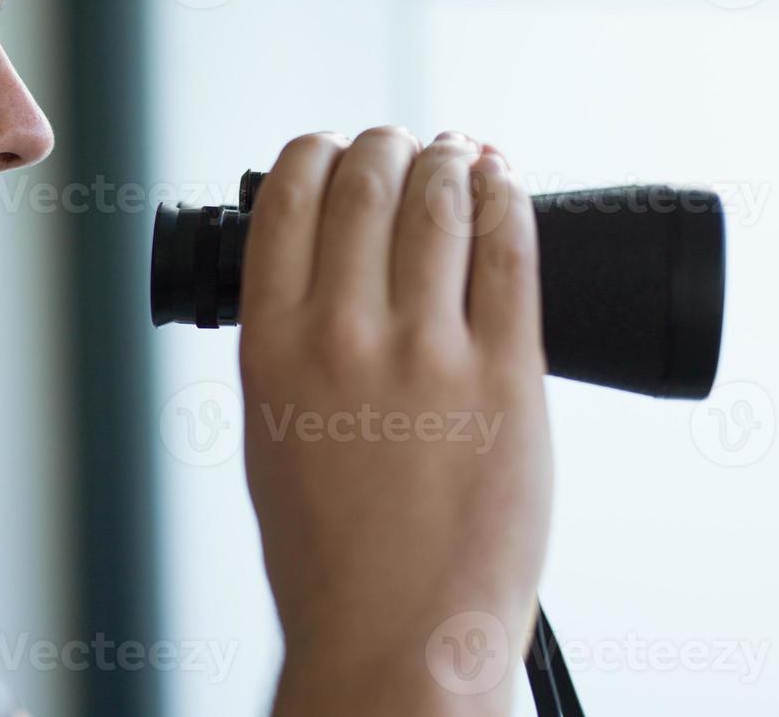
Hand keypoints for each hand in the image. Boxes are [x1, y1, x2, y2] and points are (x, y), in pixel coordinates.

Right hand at [238, 127, 550, 715]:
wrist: (395, 634)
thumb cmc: (326, 549)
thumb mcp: (268, 430)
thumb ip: (286, 345)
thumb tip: (318, 271)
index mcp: (272, 346)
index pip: (288, 200)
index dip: (314, 152)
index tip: (332, 147)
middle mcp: (344, 336)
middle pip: (367, 184)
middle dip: (384, 144)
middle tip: (398, 143)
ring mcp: (429, 354)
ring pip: (440, 202)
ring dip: (449, 157)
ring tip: (456, 150)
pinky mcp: (508, 376)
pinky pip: (510, 254)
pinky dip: (506, 197)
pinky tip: (503, 179)